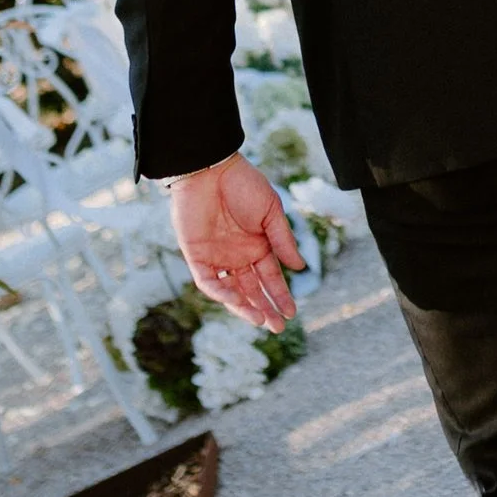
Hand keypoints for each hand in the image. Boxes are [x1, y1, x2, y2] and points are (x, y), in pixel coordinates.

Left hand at [167, 152, 303, 333]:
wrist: (210, 169)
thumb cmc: (244, 185)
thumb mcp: (271, 212)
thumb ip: (283, 240)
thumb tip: (300, 267)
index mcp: (257, 246)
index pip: (270, 278)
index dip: (280, 295)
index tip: (292, 313)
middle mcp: (238, 256)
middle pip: (252, 290)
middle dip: (265, 309)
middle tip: (278, 327)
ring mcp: (217, 258)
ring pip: (232, 291)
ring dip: (245, 307)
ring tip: (260, 320)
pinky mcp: (197, 256)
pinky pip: (209, 282)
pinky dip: (222, 294)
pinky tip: (238, 301)